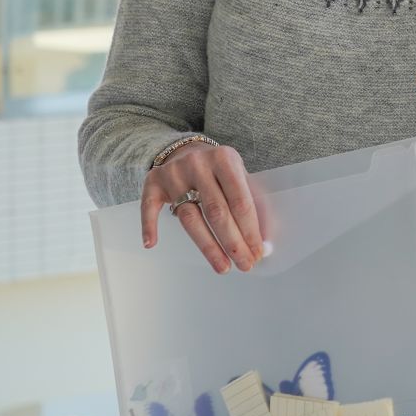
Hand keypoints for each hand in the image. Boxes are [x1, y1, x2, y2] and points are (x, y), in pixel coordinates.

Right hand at [140, 141, 266, 274]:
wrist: (185, 148)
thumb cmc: (219, 170)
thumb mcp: (239, 175)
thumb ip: (253, 203)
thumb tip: (267, 241)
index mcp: (224, 159)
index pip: (240, 200)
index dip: (250, 230)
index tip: (258, 252)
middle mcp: (198, 164)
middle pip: (216, 212)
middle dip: (233, 243)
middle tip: (245, 265)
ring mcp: (173, 173)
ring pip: (189, 217)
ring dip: (208, 247)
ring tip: (223, 267)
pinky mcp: (152, 182)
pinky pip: (148, 208)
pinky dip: (148, 226)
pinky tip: (151, 244)